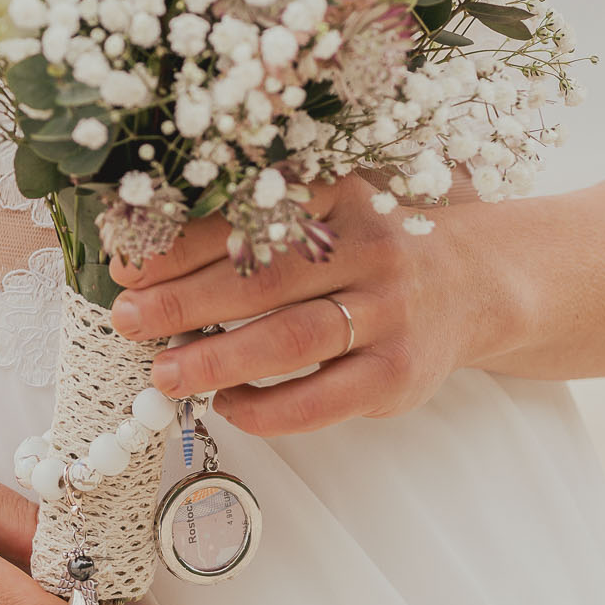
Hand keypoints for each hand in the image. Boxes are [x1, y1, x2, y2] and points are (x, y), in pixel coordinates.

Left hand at [106, 179, 530, 435]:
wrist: (478, 282)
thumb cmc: (375, 247)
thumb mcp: (332, 210)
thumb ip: (262, 221)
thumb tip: (151, 256)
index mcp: (341, 195)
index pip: (248, 218)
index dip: (181, 244)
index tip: (126, 264)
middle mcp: (369, 249)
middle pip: (262, 279)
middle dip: (184, 302)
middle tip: (126, 320)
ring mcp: (388, 314)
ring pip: (289, 341)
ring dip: (217, 360)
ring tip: (163, 375)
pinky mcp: (398, 373)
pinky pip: (321, 400)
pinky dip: (266, 409)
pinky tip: (227, 406)